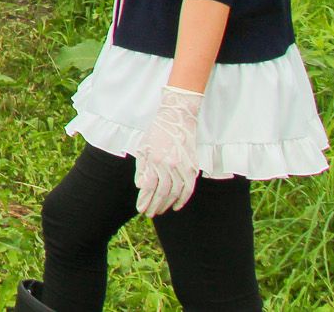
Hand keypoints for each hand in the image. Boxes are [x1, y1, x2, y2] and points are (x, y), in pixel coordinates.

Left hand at [134, 86, 203, 215]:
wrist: (177, 118)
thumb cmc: (156, 132)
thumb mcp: (143, 147)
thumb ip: (142, 168)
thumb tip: (141, 187)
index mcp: (154, 159)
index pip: (148, 186)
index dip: (145, 199)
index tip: (141, 209)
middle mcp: (168, 164)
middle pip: (161, 192)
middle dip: (154, 205)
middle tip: (149, 214)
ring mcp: (182, 166)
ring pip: (175, 192)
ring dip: (167, 204)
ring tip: (160, 211)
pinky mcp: (192, 166)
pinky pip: (189, 188)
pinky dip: (183, 199)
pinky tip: (176, 206)